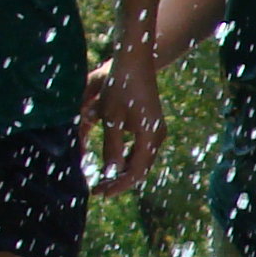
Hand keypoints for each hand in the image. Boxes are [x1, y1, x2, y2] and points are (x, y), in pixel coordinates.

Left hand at [81, 44, 165, 194]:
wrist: (135, 62)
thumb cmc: (120, 87)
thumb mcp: (111, 117)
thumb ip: (112, 146)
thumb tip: (110, 172)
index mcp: (150, 137)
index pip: (135, 172)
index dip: (117, 186)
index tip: (99, 193)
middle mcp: (157, 137)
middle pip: (140, 170)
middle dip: (119, 182)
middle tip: (98, 190)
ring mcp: (156, 132)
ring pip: (141, 161)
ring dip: (122, 172)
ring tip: (103, 180)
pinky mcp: (151, 126)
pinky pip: (141, 151)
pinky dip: (127, 160)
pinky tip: (113, 163)